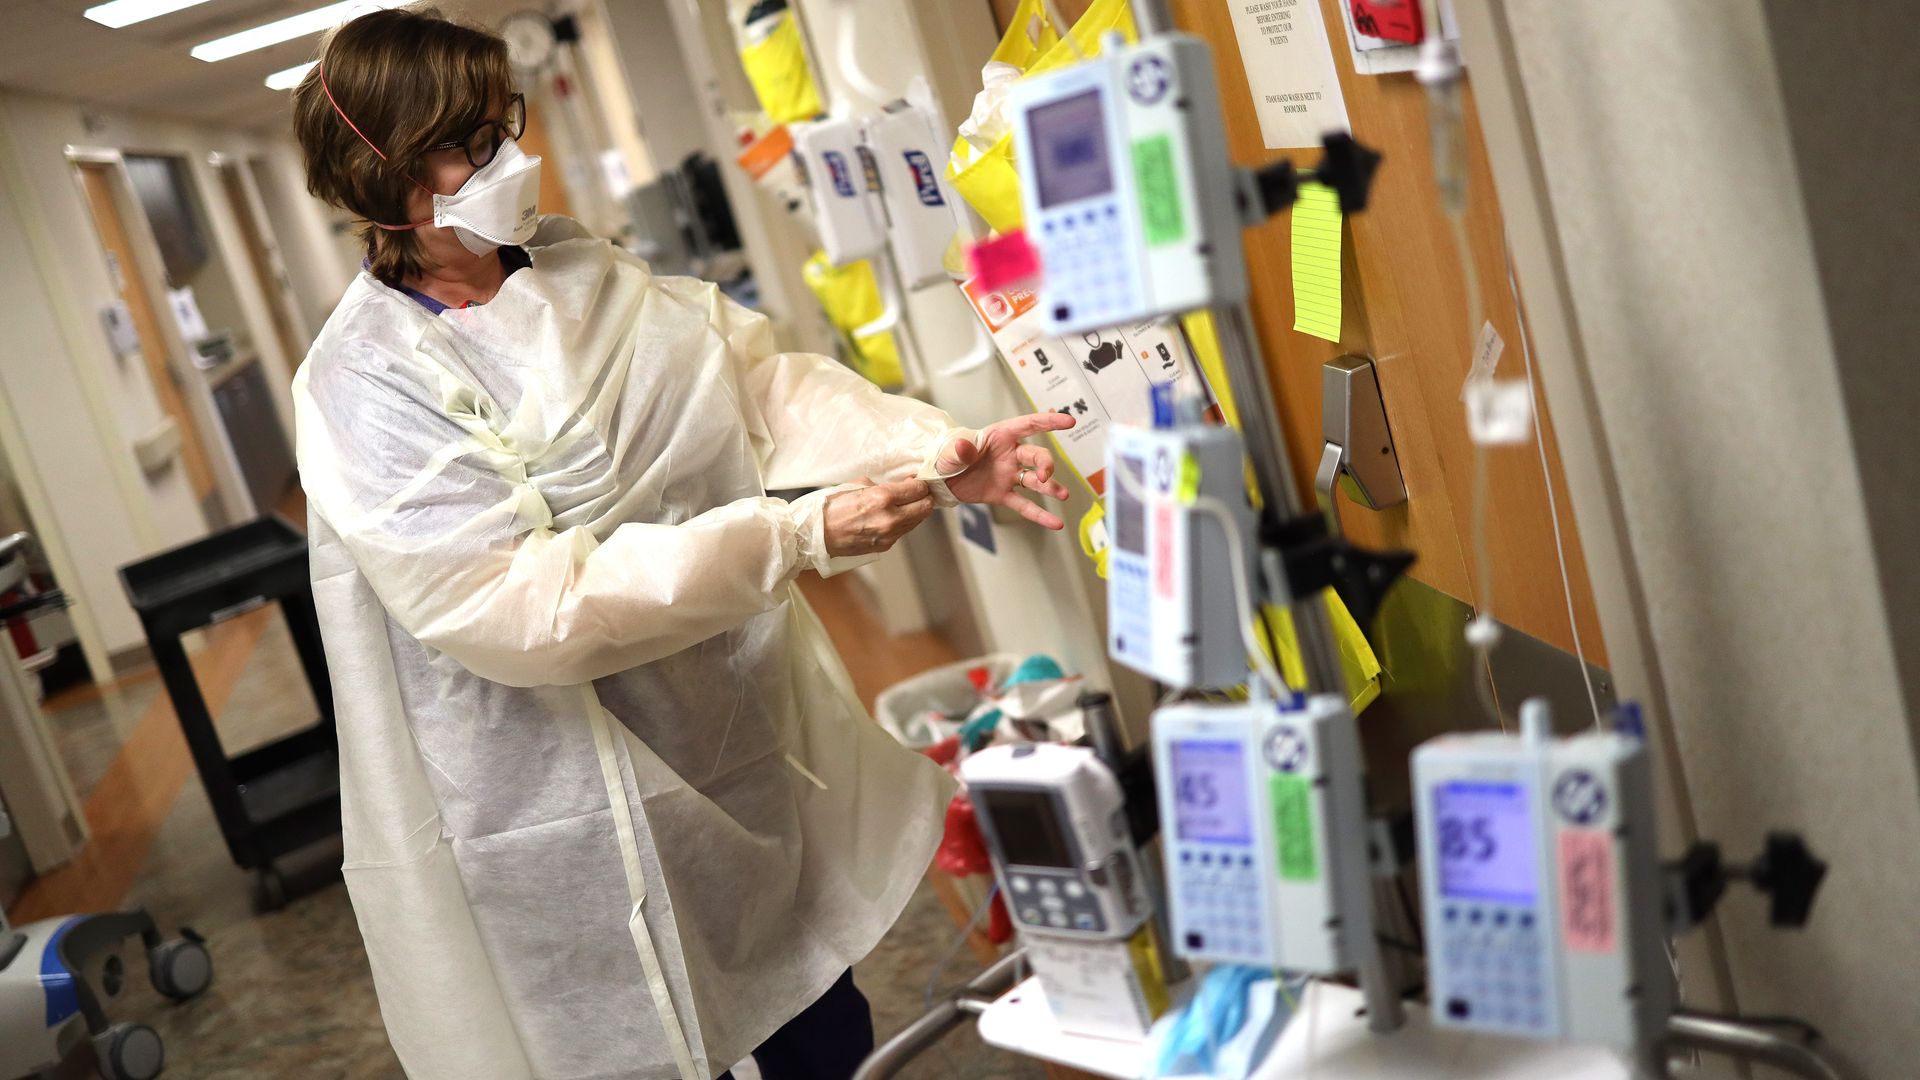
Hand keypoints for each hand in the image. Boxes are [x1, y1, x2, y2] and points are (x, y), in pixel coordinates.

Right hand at [823, 478, 933, 556]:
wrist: (818, 534)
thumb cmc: (833, 507)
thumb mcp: (859, 485)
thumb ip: (885, 484)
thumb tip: (905, 483)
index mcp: (882, 498)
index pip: (918, 489)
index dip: (920, 483)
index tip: (917, 481)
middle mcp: (890, 518)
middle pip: (926, 507)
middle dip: (924, 497)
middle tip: (918, 492)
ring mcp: (889, 535)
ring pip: (918, 520)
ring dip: (916, 510)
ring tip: (906, 503)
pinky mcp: (886, 545)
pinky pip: (905, 531)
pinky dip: (904, 522)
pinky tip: (894, 516)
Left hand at [937, 412, 1075, 529]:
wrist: (938, 480)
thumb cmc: (946, 457)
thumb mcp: (948, 451)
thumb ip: (958, 450)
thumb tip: (964, 447)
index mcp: (999, 436)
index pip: (1028, 425)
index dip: (1049, 421)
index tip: (1069, 421)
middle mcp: (1009, 455)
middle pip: (1035, 455)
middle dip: (1045, 464)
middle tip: (1045, 476)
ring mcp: (1008, 475)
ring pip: (1034, 480)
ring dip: (1050, 487)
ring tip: (1062, 495)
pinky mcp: (1003, 494)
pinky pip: (1024, 505)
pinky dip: (1039, 515)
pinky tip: (1055, 523)